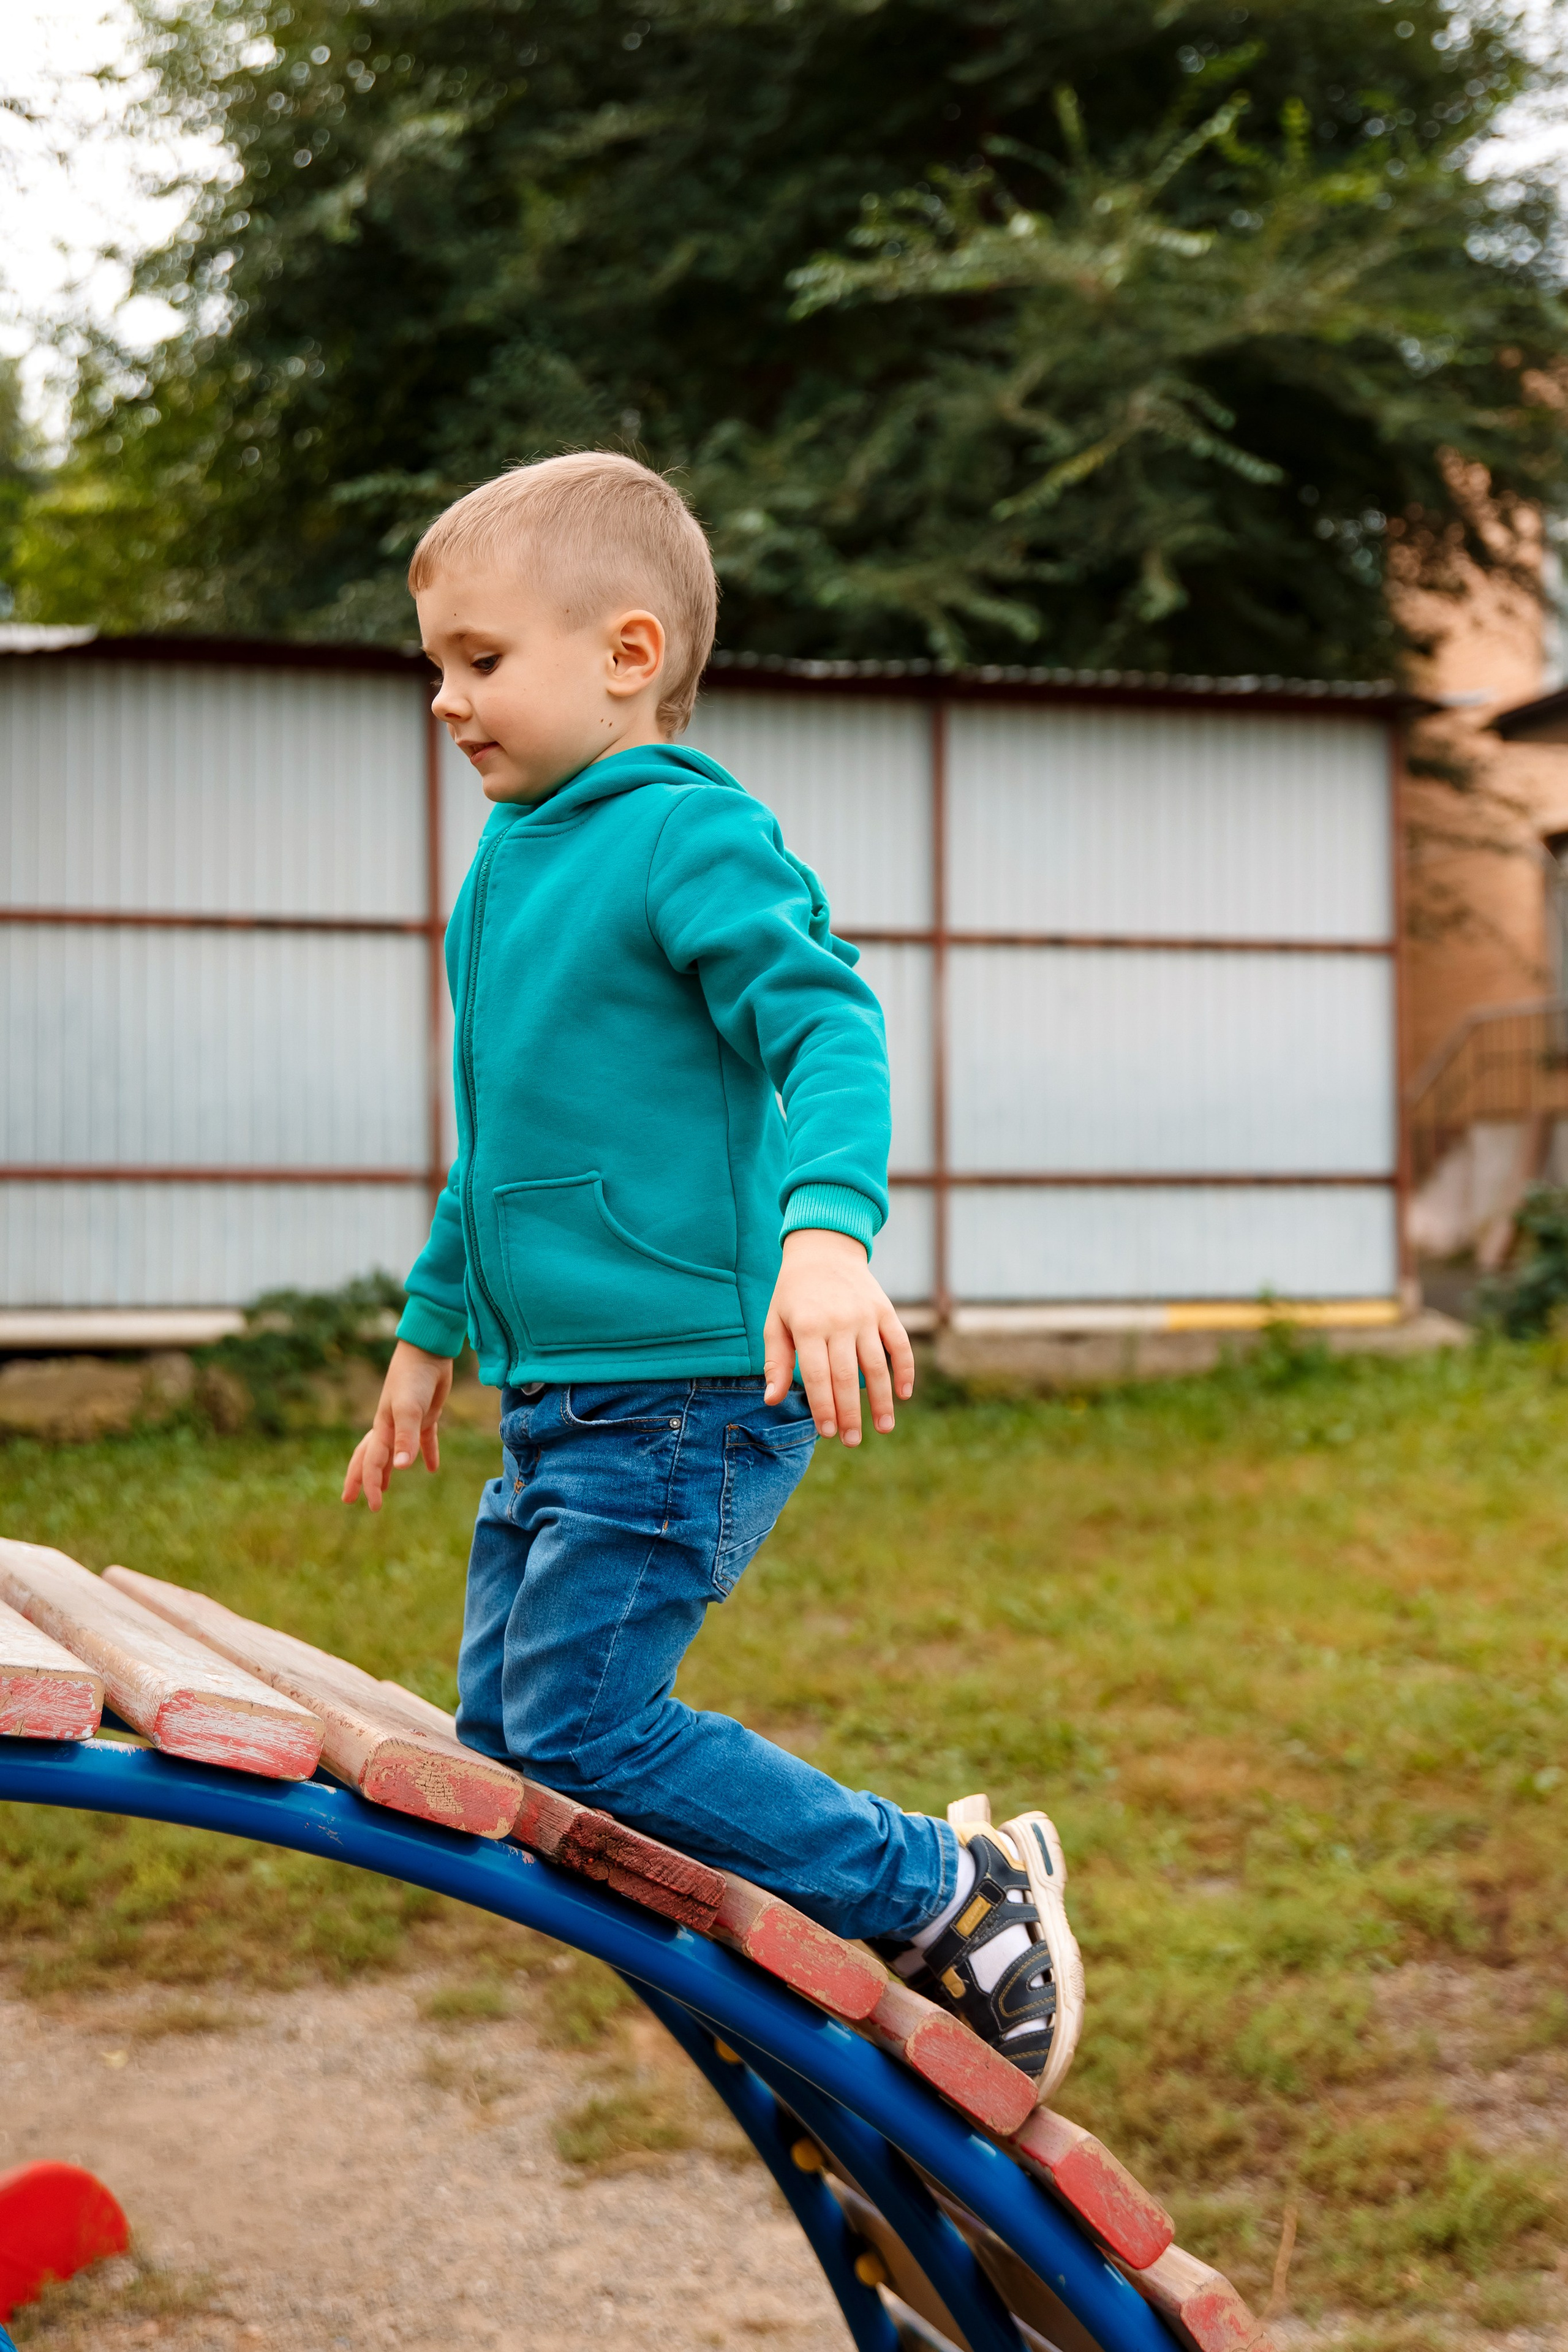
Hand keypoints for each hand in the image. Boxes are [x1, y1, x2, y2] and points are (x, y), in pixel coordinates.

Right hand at [342, 1340, 454, 1511]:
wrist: (429, 1351)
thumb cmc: (414, 1378)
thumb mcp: (410, 1409)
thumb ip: (406, 1438)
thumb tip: (400, 1468)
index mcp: (382, 1428)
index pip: (371, 1462)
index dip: (370, 1485)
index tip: (373, 1506)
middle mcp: (391, 1427)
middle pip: (371, 1458)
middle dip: (361, 1479)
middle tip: (350, 1499)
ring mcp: (408, 1421)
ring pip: (393, 1452)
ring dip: (387, 1470)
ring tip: (385, 1487)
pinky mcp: (427, 1415)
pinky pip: (424, 1440)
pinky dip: (426, 1454)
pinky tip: (431, 1468)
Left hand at [763, 1228, 914, 1446]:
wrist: (824, 1249)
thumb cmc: (794, 1294)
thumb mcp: (775, 1322)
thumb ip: (776, 1361)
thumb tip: (771, 1400)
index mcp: (807, 1326)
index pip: (816, 1375)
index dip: (823, 1407)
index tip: (827, 1433)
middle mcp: (838, 1321)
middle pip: (847, 1376)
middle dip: (850, 1413)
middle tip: (852, 1440)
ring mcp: (865, 1316)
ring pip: (877, 1365)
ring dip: (882, 1400)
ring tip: (883, 1428)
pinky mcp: (885, 1310)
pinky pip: (899, 1344)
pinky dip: (905, 1370)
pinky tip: (904, 1395)